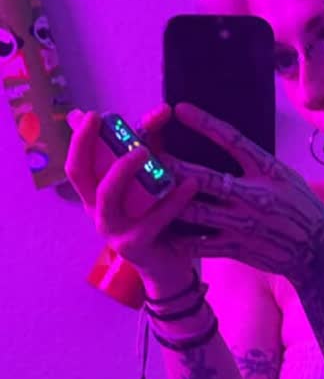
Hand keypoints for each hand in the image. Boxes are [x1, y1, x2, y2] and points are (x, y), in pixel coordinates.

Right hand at [64, 104, 204, 283]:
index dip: (79, 137)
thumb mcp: (151, 181)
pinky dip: (173, 200)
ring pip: (108, 195)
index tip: (93, 113)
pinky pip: (152, 218)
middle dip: (86, 144)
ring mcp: (112, 230)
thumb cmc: (157, 219)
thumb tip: (162, 110)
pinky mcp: (135, 245)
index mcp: (95, 194)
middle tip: (105, 120)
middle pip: (79, 174)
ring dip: (123, 169)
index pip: (77, 161)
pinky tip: (190, 184)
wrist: (169, 267)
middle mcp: (96, 211)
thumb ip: (154, 149)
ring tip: (147, 151)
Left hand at [149, 100, 323, 283]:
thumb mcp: (285, 176)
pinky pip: (202, 245)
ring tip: (145, 194)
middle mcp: (254, 196)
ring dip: (169, 203)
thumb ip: (255, 162)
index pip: (234, 140)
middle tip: (147, 156)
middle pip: (204, 178)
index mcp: (267, 172)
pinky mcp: (238, 247)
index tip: (180, 109)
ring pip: (197, 212)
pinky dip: (181, 240)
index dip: (205, 124)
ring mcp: (244, 224)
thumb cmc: (301, 208)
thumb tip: (226, 139)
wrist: (318, 252)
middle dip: (172, 167)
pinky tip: (162, 233)